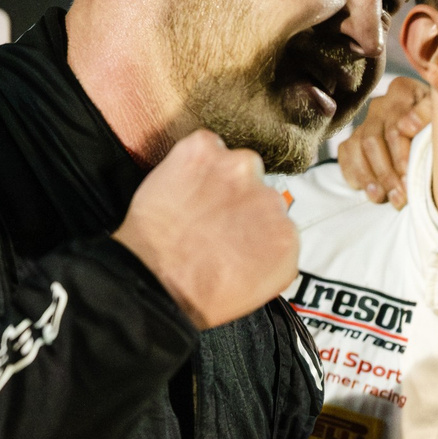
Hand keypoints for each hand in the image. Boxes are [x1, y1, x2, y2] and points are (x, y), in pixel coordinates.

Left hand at [113, 127, 297, 328]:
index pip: (276, 218)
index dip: (252, 224)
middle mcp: (271, 200)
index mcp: (287, 238)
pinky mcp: (204, 151)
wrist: (150, 282)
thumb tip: (265, 237)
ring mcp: (239, 171)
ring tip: (193, 203)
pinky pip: (205, 143)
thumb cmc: (197, 294)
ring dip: (219, 177)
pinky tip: (181, 183)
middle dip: (238, 201)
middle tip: (209, 221)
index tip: (235, 233)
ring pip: (236, 164)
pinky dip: (193, 158)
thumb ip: (273, 255)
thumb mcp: (256, 290)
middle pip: (259, 189)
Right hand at [338, 74, 430, 206]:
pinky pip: (346, 154)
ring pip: (358, 149)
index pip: (395, 126)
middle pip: (373, 140)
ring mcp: (366, 121)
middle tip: (400, 196)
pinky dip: (356, 175)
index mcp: (404, 92)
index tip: (407, 174)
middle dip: (387, 172)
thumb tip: (406, 126)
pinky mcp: (353, 138)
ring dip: (371, 178)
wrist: (430, 137)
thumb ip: (429, 118)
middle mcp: (382, 104)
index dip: (401, 154)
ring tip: (384, 199)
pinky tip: (372, 192)